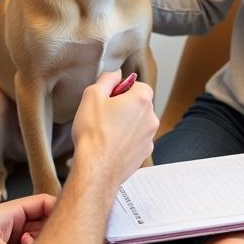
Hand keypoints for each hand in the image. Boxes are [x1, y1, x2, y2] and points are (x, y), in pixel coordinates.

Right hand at [71, 71, 157, 187]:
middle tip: (104, 113)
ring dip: (126, 123)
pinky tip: (111, 144)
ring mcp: (149, 137)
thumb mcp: (92, 95)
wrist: (96, 169)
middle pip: (140, 103)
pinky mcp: (145, 153)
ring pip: (138, 122)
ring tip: (106, 131)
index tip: (109, 97)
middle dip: (125, 105)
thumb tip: (116, 74)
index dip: (122, 89)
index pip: (138, 84)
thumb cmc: (93, 134)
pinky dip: (127, 139)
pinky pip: (137, 139)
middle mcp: (151, 118)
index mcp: (142, 100)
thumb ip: (107, 79)